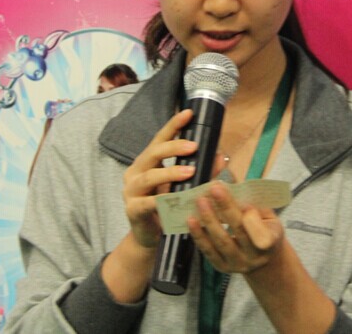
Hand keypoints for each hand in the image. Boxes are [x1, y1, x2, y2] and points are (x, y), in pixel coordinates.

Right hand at [122, 108, 197, 249]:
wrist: (149, 238)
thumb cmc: (166, 208)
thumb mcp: (183, 187)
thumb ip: (201, 172)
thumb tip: (221, 156)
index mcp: (146, 162)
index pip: (159, 139)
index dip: (173, 126)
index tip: (189, 113)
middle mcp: (135, 172)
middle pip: (152, 153)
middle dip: (173, 147)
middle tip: (193, 146)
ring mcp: (130, 191)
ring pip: (149, 177)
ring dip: (170, 173)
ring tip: (190, 172)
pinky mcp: (132, 210)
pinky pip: (146, 203)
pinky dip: (161, 201)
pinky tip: (174, 200)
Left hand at [186, 181, 284, 273]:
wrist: (263, 258)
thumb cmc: (263, 227)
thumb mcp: (266, 212)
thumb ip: (248, 193)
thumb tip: (223, 166)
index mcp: (272, 240)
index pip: (263, 233)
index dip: (253, 220)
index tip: (245, 202)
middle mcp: (255, 256)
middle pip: (239, 231)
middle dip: (226, 208)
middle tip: (214, 188)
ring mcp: (238, 263)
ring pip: (222, 242)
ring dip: (209, 220)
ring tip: (200, 201)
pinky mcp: (222, 267)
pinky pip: (208, 251)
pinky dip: (199, 235)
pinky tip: (191, 220)